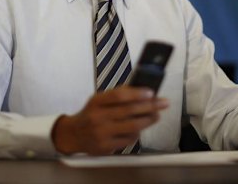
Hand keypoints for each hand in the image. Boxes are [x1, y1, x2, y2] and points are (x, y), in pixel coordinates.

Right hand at [51, 86, 168, 154]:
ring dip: (148, 120)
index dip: (137, 94)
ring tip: (156, 115)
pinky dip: (137, 133)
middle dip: (150, 106)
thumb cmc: (91, 114)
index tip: (151, 93)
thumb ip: (117, 95)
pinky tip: (140, 128)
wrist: (74, 135)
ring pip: (132, 126)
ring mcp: (102, 133)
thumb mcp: (99, 100)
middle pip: (129, 111)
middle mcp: (98, 117)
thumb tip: (142, 91)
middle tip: (163, 103)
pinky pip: (128, 140)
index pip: (119, 96)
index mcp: (96, 101)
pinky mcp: (105, 147)